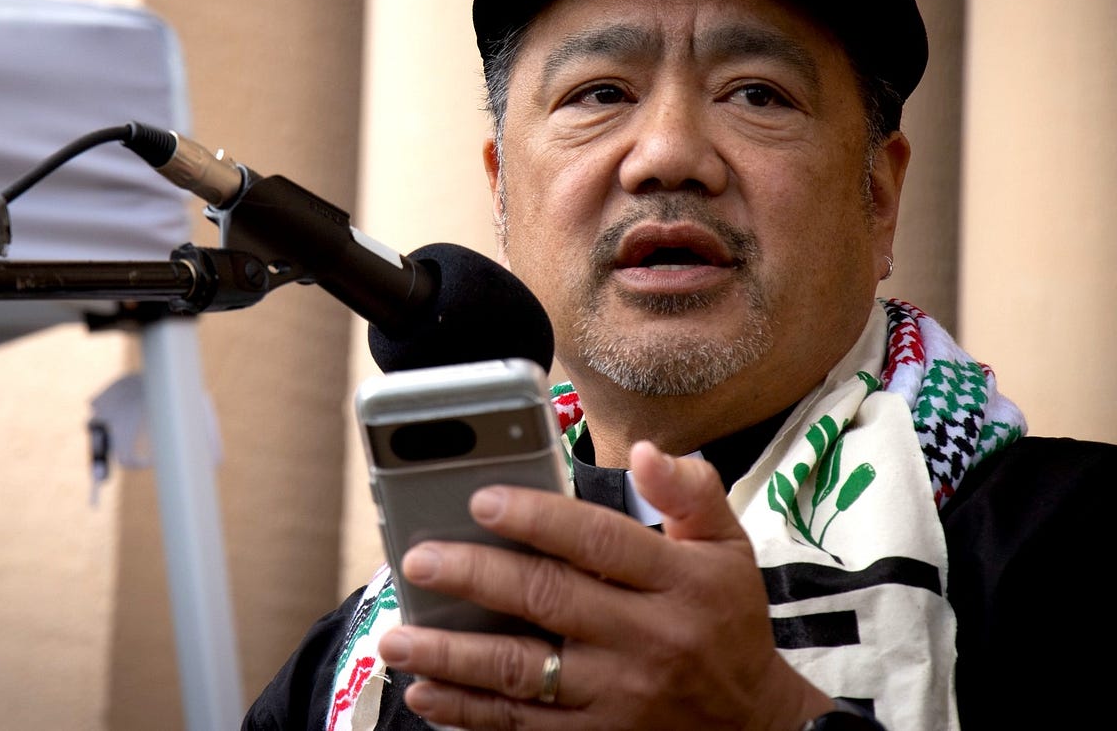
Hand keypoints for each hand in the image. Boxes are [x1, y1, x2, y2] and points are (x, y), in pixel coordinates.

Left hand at [375, 441, 833, 729]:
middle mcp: (646, 639)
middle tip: (419, 560)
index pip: (597, 540)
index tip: (480, 499)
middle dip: (474, 577)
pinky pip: (523, 727)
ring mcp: (619, 697)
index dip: (535, 517)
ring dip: (453, 656)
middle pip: (547, 600)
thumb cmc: (726, 621)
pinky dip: (469, 714)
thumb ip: (689, 493)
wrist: (755, 725)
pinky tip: (427, 695)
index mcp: (678, 581)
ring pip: (523, 673)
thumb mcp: (728, 548)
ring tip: (399, 638)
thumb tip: (645, 452)